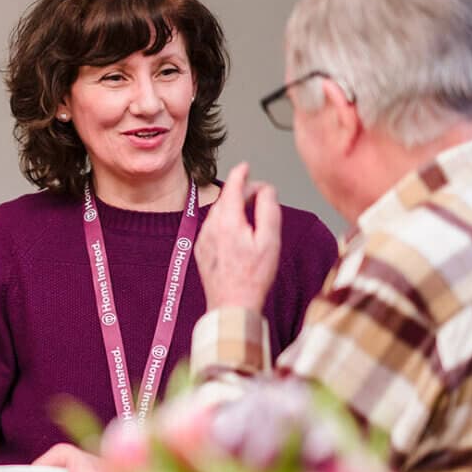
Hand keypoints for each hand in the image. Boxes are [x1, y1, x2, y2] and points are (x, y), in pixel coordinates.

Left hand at [195, 162, 280, 311]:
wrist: (232, 305)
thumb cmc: (253, 277)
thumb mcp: (270, 240)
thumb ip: (268, 209)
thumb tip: (265, 189)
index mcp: (227, 221)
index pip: (232, 186)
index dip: (241, 173)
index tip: (246, 166)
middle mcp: (210, 226)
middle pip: (226, 199)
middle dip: (243, 193)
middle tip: (262, 199)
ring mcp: (203, 239)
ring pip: (219, 213)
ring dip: (235, 210)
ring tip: (254, 222)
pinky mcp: (201, 250)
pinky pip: (214, 228)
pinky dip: (226, 224)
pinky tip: (240, 238)